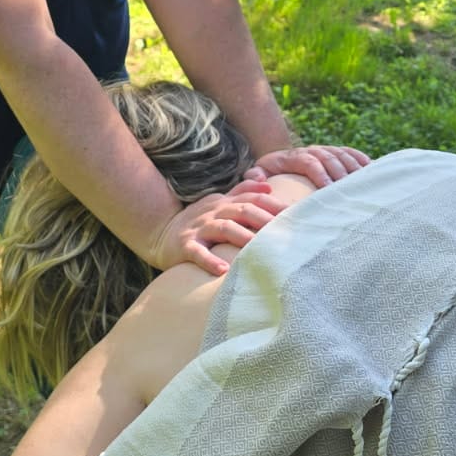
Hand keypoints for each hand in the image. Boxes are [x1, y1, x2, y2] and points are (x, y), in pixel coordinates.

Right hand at [150, 186, 286, 275]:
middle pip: (242, 211)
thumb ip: (242, 193)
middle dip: (264, 219)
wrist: (161, 233)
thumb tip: (267, 185)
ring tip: (258, 247)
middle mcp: (214, 212)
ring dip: (242, 237)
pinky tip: (222, 270)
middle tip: (283, 231)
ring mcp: (199, 228)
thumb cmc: (200, 222)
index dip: (273, 204)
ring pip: (223, 228)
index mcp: (224, 202)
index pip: (252, 199)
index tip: (294, 214)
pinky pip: (197, 252)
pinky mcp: (185, 245)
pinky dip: (209, 260)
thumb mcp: (220, 203)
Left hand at [245, 144, 369, 187]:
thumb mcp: (257, 172)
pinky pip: (351, 153)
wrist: (279, 160)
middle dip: (341, 173)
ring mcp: (325, 150)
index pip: (310, 162)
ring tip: (364, 183)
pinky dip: (362, 159)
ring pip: (342, 155)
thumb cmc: (269, 173)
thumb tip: (260, 180)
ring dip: (354, 167)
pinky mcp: (336, 153)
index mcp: (294, 156)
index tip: (329, 188)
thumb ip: (254, 176)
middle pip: (330, 158)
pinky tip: (373, 169)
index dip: (321, 174)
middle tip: (350, 190)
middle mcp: (312, 150)